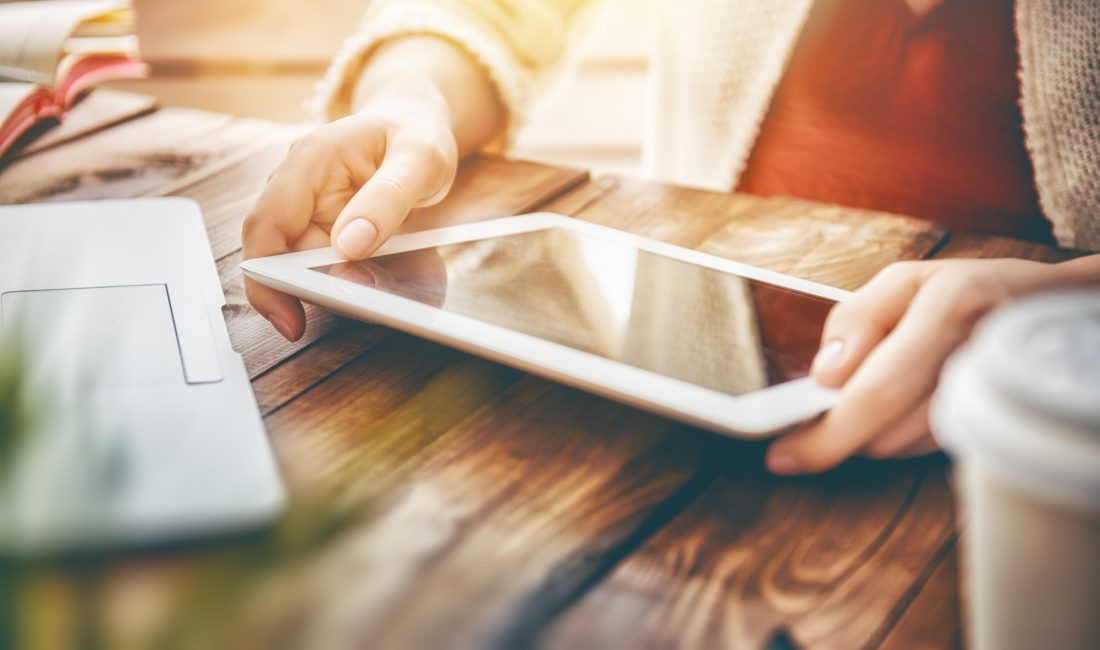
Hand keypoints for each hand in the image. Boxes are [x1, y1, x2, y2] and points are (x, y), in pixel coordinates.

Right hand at [242, 90, 457, 340]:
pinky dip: (344, 280)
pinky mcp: (320, 228)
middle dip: (308, 290)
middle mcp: (295, 187)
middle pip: (278, 256)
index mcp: (309, 161)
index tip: (289, 320)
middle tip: (354, 310)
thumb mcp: (420, 160)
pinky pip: (323, 265)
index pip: (266, 225)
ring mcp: (305, 209)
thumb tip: (349, 246)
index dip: (267, 278)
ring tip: (375, 295)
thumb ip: (386, 200)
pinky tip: (375, 281)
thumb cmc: (416, 134)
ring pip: (300, 267)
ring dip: (331, 287)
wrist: (417, 123)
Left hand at [765, 257, 1063, 474]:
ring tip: (892, 385)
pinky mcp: (1001, 428)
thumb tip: (825, 375)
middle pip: (886, 432)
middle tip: (827, 409)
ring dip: (878, 428)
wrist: (1054, 310)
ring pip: (904, 447)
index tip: (783, 456)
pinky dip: (907, 433)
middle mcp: (978, 355)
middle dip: (845, 426)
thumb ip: (856, 319)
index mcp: (951, 308)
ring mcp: (997, 398)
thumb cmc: (968, 291)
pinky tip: (916, 402)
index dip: (825, 434)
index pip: (876, 393)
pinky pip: (929, 451)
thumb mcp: (904, 281)